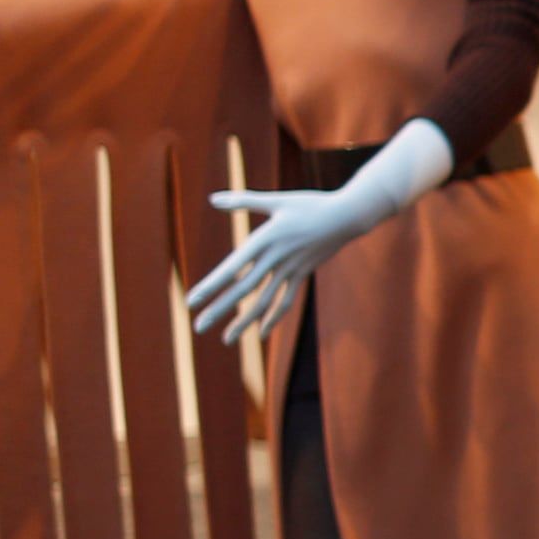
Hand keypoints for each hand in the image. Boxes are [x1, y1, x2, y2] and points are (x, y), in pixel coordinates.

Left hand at [185, 120, 452, 342]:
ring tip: (225, 339)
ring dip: (243, 322)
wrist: (347, 217)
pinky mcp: (301, 274)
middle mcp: (275, 259)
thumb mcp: (276, 201)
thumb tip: (212, 199)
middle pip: (243, 290)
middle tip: (198, 327)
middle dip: (219, 310)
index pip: (231, 269)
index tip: (191, 301)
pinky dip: (272, 318)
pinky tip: (260, 333)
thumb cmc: (310, 204)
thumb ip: (243, 201)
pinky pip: (285, 300)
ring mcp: (290, 270)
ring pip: (263, 302)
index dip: (211, 286)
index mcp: (264, 240)